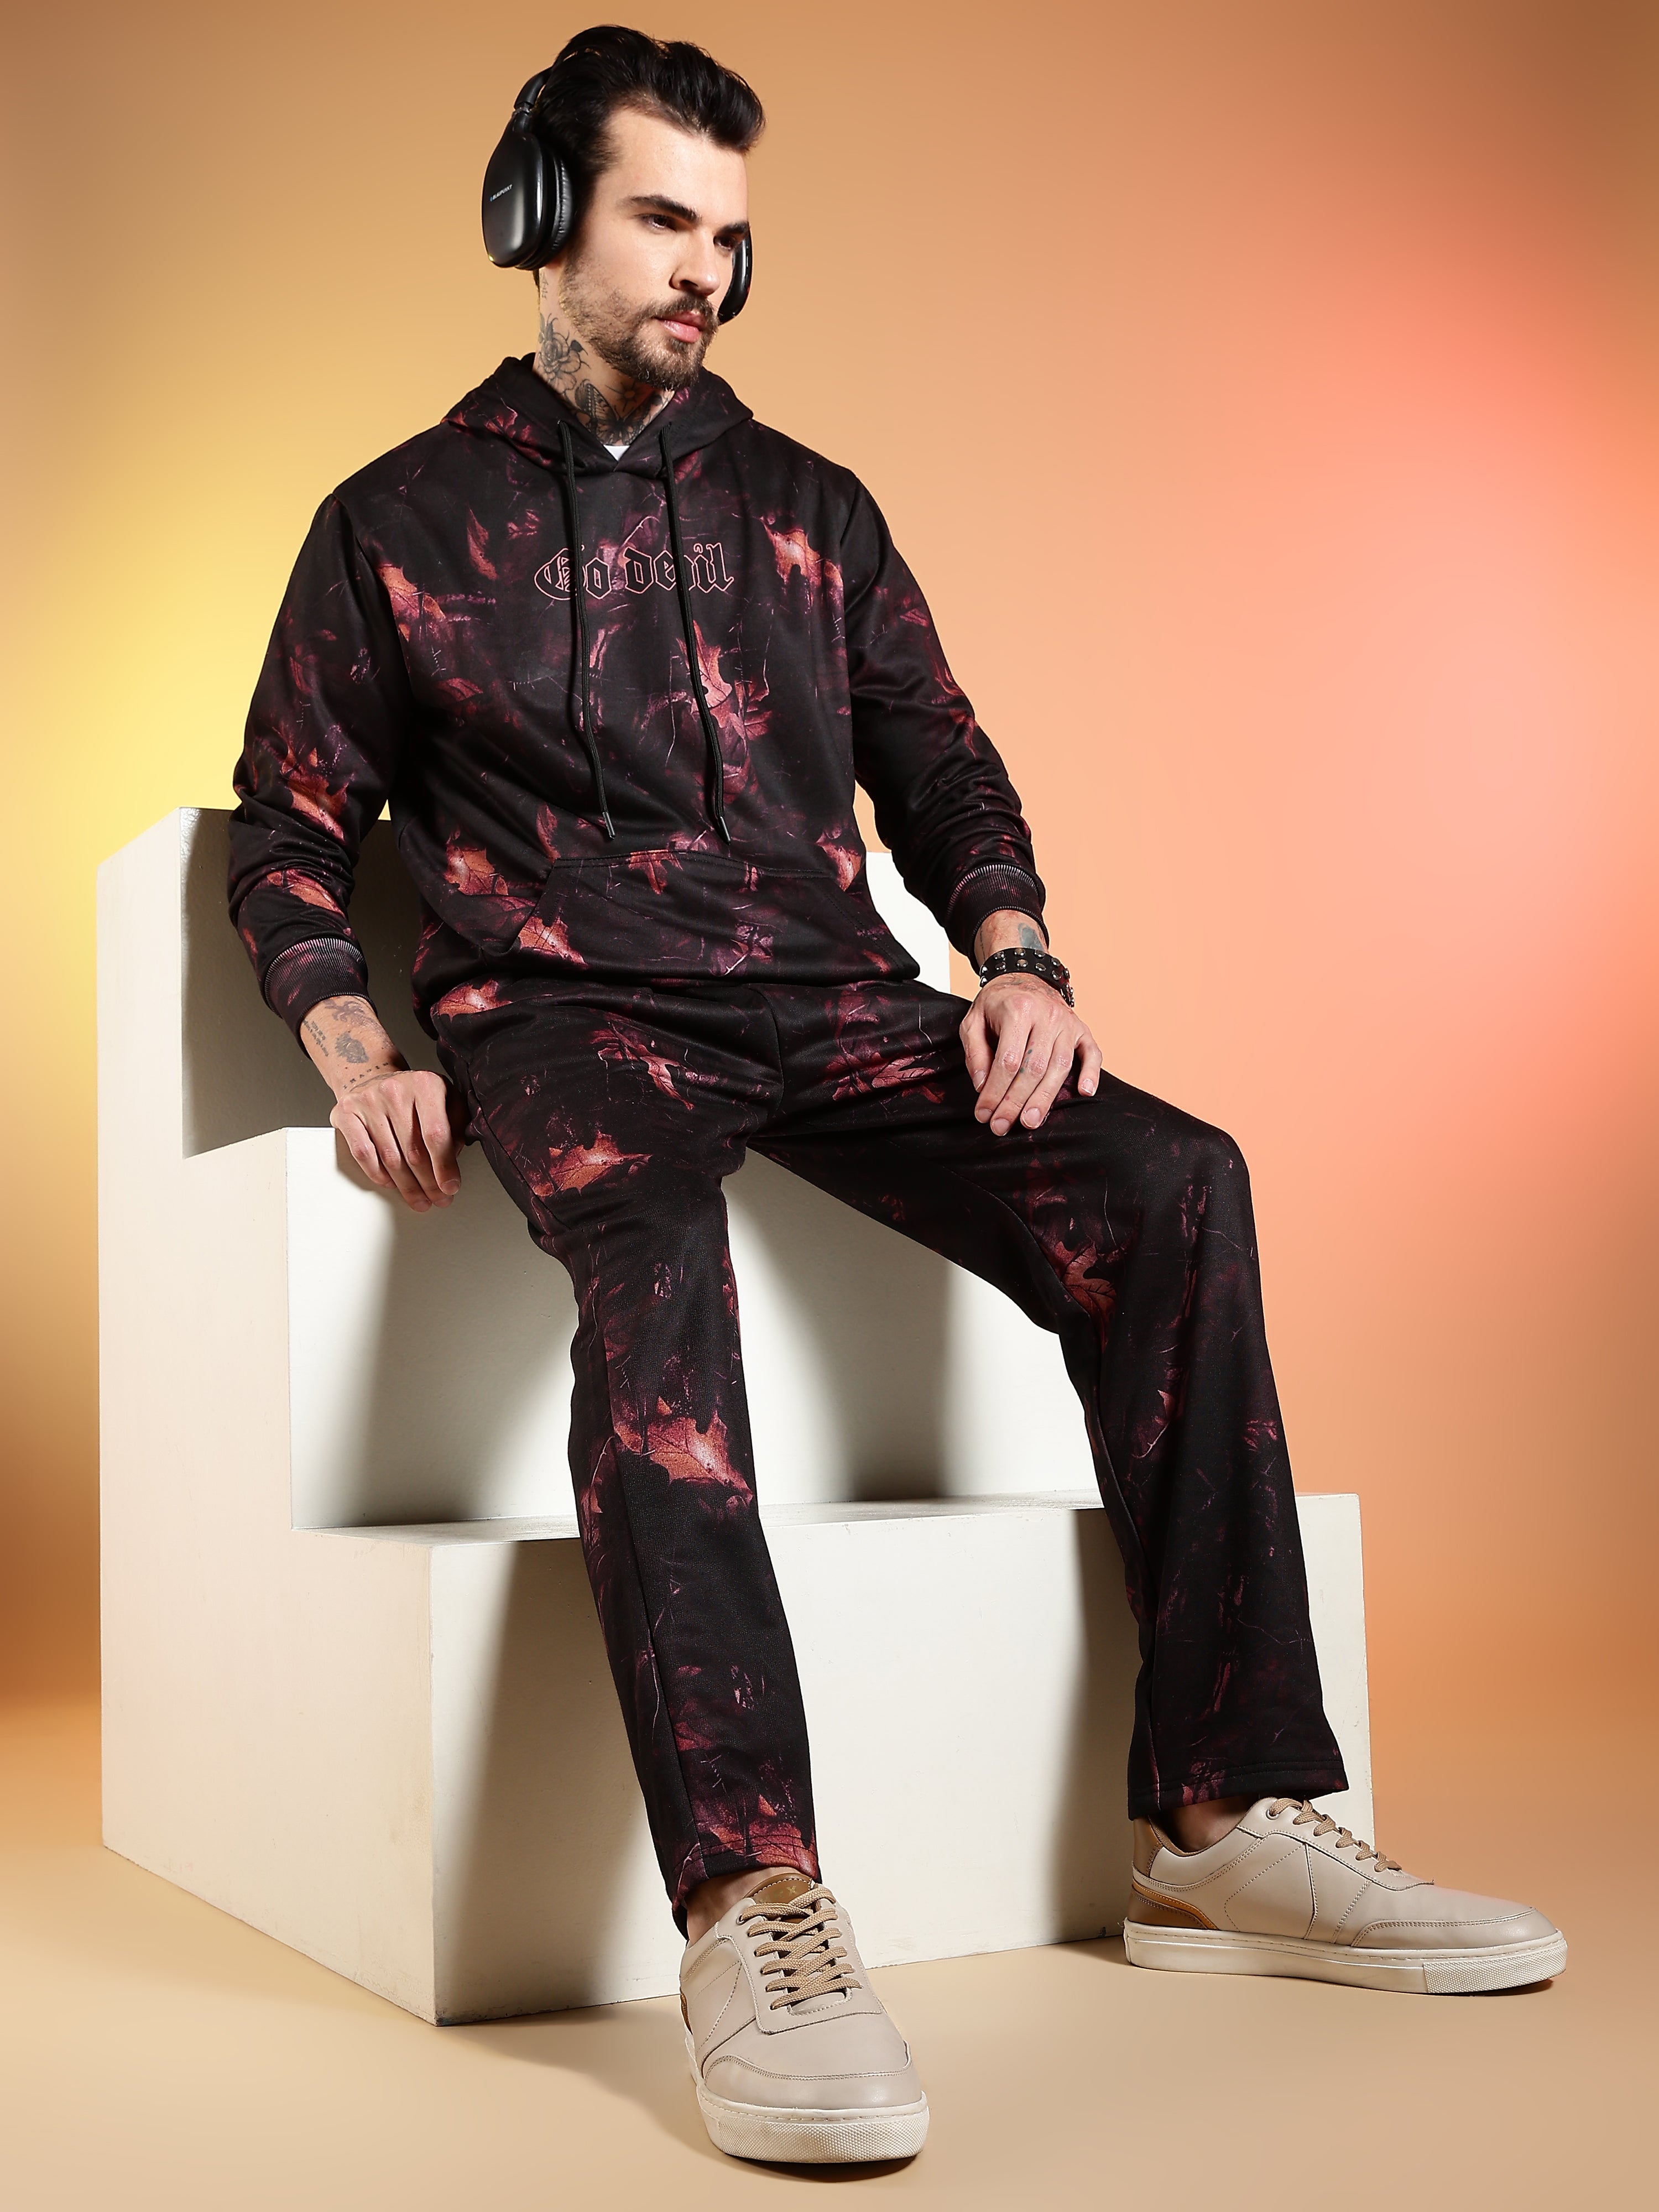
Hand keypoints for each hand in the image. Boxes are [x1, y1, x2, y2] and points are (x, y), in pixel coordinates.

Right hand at [331, 1066, 461, 1212]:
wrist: (371, 1076)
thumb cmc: (412, 1093)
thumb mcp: (445, 1098)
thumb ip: (456, 1124)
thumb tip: (452, 1159)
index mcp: (425, 1084)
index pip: (436, 1134)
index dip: (444, 1166)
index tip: (450, 1186)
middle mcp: (395, 1090)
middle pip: (413, 1151)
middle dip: (428, 1183)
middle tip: (437, 1198)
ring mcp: (368, 1102)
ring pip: (390, 1157)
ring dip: (406, 1185)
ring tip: (418, 1199)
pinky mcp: (346, 1114)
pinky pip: (363, 1154)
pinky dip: (378, 1174)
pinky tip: (391, 1184)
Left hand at [960, 975, 1101, 1135]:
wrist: (1023, 975)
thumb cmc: (996, 1004)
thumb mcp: (973, 1022)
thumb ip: (975, 1053)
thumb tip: (983, 1087)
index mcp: (1017, 1010)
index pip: (1007, 1060)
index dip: (995, 1091)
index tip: (984, 1114)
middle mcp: (1046, 1015)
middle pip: (1034, 1068)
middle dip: (1016, 1102)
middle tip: (1003, 1127)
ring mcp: (1068, 1022)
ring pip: (1060, 1066)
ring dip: (1045, 1098)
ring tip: (1030, 1122)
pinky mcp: (1082, 1029)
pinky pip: (1092, 1053)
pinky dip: (1091, 1073)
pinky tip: (1084, 1093)